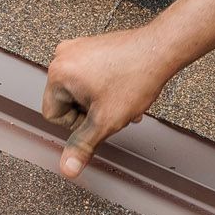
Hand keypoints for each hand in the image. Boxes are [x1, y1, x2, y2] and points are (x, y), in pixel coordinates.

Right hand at [42, 27, 170, 177]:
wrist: (161, 50)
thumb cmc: (135, 78)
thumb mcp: (105, 121)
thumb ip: (83, 145)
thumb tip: (68, 169)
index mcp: (57, 73)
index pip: (53, 115)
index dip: (78, 124)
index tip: (99, 116)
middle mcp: (62, 56)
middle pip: (68, 103)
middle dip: (93, 112)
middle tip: (115, 107)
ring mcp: (78, 49)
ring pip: (82, 92)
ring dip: (102, 102)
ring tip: (124, 99)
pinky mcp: (93, 46)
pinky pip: (90, 76)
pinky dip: (106, 87)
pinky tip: (125, 89)